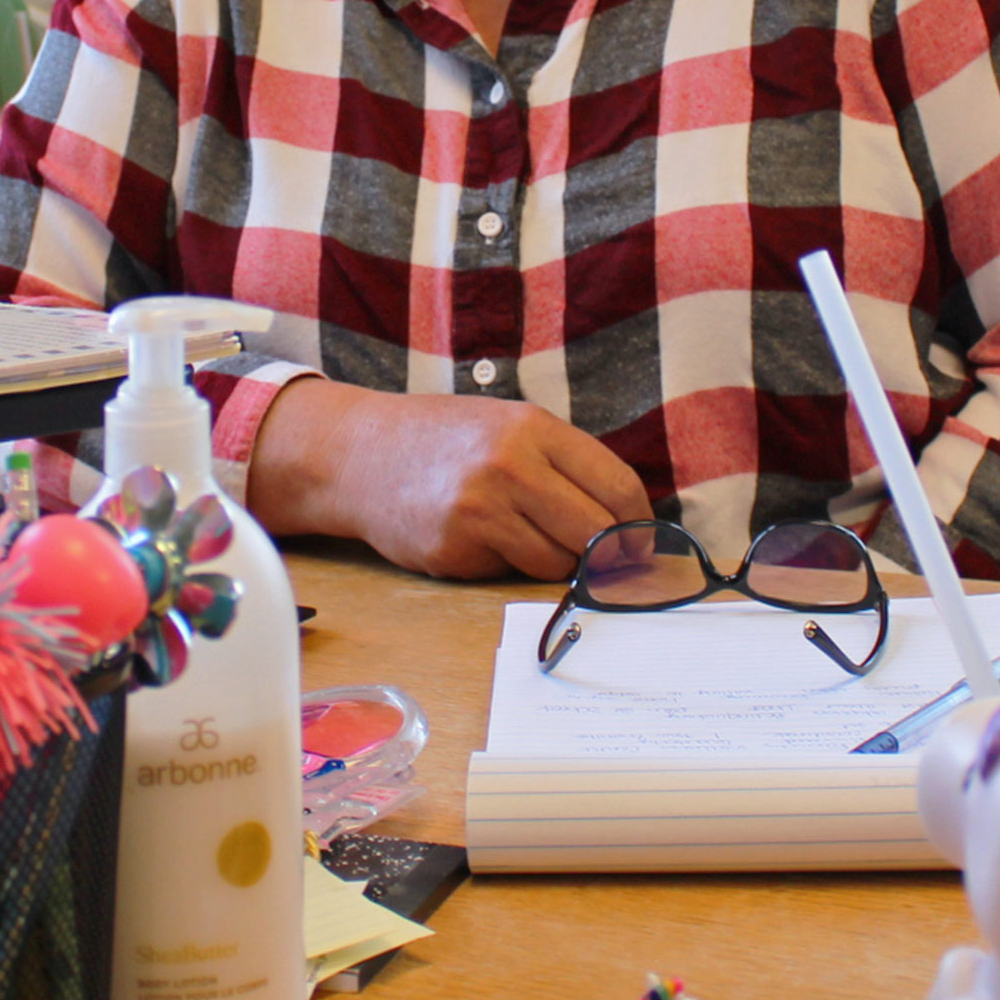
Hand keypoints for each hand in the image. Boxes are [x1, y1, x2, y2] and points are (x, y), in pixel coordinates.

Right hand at [247, 379, 650, 580]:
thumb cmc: (445, 440)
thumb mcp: (509, 426)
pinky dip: (508, 565)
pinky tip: (482, 541)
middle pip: (596, 533)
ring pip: (557, 563)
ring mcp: (479, 511)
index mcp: (533, 428)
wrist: (359, 454)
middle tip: (606, 563)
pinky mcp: (454, 550)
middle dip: (606, 555)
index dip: (637, 524)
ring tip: (526, 537)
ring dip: (555, 562)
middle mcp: (510, 466)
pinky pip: (510, 574)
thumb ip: (565, 465)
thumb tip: (629, 525)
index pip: (618, 487)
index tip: (640, 542)